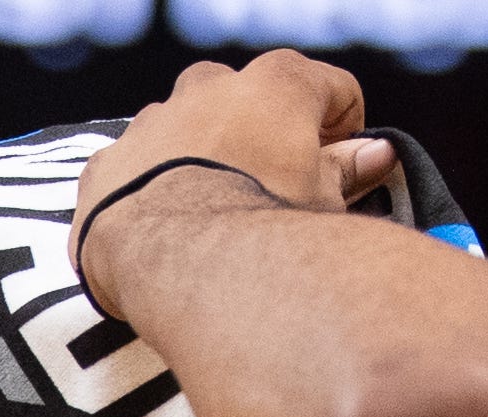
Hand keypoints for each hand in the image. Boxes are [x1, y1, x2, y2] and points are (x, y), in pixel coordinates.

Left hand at [71, 50, 398, 315]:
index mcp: (278, 85)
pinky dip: (153, 195)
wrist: (171, 261)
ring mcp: (154, 119)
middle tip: (277, 200)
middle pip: (256, 104)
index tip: (345, 171)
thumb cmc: (262, 229)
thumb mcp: (324, 205)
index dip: (347, 132)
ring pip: (190, 131)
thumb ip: (349, 173)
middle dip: (270, 143)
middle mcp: (211, 87)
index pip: (334, 91)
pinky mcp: (107, 162)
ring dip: (207, 164)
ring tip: (216, 225)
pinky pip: (137, 170)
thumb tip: (380, 155)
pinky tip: (166, 239)